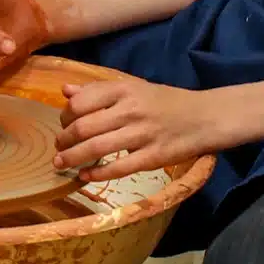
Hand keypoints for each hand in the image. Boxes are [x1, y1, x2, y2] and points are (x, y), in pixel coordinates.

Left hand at [54, 76, 220, 181]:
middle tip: (58, 148)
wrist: (205, 117)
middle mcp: (130, 110)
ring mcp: (142, 134)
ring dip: (73, 158)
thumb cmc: (166, 102)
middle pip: (84, 127)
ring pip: (97, 148)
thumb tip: (65, 91)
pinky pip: (119, 168)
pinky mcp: (154, 157)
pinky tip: (85, 176)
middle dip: (64, 140)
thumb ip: (98, 90)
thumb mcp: (133, 87)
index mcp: (124, 89)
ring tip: (61, 164)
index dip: (64, 116)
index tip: (63, 124)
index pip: (80, 102)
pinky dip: (97, 173)